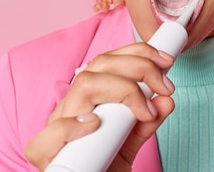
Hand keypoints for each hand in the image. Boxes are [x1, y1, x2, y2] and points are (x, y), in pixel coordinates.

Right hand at [24, 43, 176, 170]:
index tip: (165, 61)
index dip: (136, 53)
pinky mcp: (47, 154)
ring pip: (83, 86)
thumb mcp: (130, 143)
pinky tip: (96, 123)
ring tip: (144, 111)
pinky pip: (54, 132)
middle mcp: (70, 107)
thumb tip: (166, 100)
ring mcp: (58, 127)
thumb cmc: (106, 167)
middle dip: (138, 67)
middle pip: (98, 66)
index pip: (106, 61)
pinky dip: (75, 125)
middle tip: (165, 87)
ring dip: (122, 89)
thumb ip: (146, 124)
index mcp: (86, 99)